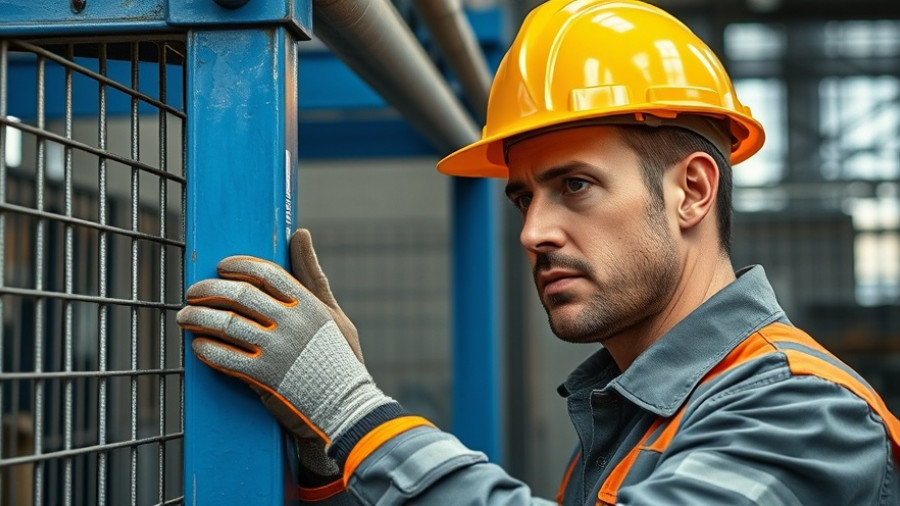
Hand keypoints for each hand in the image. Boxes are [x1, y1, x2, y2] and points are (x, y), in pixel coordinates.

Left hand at [176, 252, 391, 472]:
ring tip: (185, 316)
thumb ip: (312, 274)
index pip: (265, 273)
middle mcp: (292, 324)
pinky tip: (198, 345)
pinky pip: (224, 357)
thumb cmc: (340, 357)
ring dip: (198, 318)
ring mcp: (277, 351)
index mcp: (309, 304)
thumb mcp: (332, 313)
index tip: (221, 267)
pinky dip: (206, 349)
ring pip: (226, 324)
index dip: (237, 266)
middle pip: (239, 295)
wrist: (345, 406)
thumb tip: (300, 232)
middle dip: (208, 290)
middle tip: (192, 292)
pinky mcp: (264, 377)